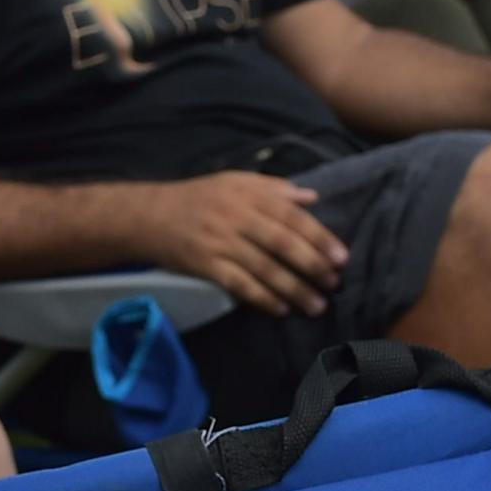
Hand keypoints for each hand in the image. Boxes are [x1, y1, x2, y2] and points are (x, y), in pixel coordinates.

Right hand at [146, 168, 348, 315]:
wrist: (149, 215)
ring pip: (264, 268)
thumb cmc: (198, 197)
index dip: (319, 237)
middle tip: (334, 283)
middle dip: (312, 265)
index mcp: (248, 194)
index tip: (341, 257)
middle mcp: (236, 217)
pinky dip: (262, 298)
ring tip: (316, 304)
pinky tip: (281, 309)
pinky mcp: (206, 266)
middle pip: (281, 243)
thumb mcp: (235, 181)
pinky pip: (239, 285)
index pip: (291, 216)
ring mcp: (220, 243)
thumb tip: (312, 197)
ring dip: (294, 288)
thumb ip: (274, 188)